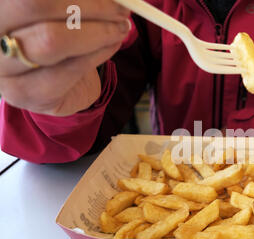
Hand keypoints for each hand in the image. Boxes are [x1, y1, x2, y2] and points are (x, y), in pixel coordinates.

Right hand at [0, 0, 130, 115]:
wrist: (50, 83)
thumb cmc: (54, 32)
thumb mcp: (61, 10)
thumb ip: (77, 1)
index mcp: (0, 5)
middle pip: (33, 4)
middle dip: (90, 6)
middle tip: (122, 10)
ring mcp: (0, 66)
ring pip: (52, 41)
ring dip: (98, 32)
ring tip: (121, 28)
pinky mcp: (21, 93)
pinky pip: (67, 69)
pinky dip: (98, 53)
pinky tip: (111, 45)